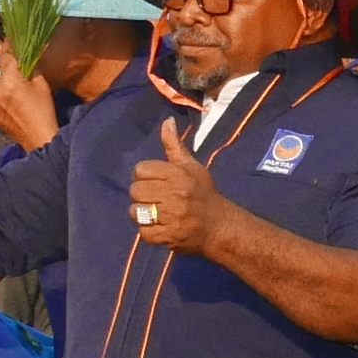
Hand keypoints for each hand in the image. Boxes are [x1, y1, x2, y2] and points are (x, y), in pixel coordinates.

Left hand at [0, 44, 59, 150]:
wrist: (37, 139)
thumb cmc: (44, 110)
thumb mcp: (41, 84)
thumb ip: (31, 65)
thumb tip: (27, 50)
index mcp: (11, 81)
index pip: (8, 55)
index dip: (10, 45)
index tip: (13, 36)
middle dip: (6, 58)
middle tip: (13, 52)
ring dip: (1, 74)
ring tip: (11, 75)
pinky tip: (8, 92)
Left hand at [127, 119, 230, 252]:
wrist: (221, 227)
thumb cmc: (204, 194)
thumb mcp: (192, 167)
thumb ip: (174, 146)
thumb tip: (167, 121)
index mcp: (179, 174)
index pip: (141, 170)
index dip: (145, 177)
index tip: (157, 184)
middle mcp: (176, 194)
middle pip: (136, 190)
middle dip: (143, 196)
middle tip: (157, 200)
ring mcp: (173, 216)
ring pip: (136, 211)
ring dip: (144, 215)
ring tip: (158, 215)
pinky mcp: (170, 236)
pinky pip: (144, 232)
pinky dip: (149, 232)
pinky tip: (161, 228)